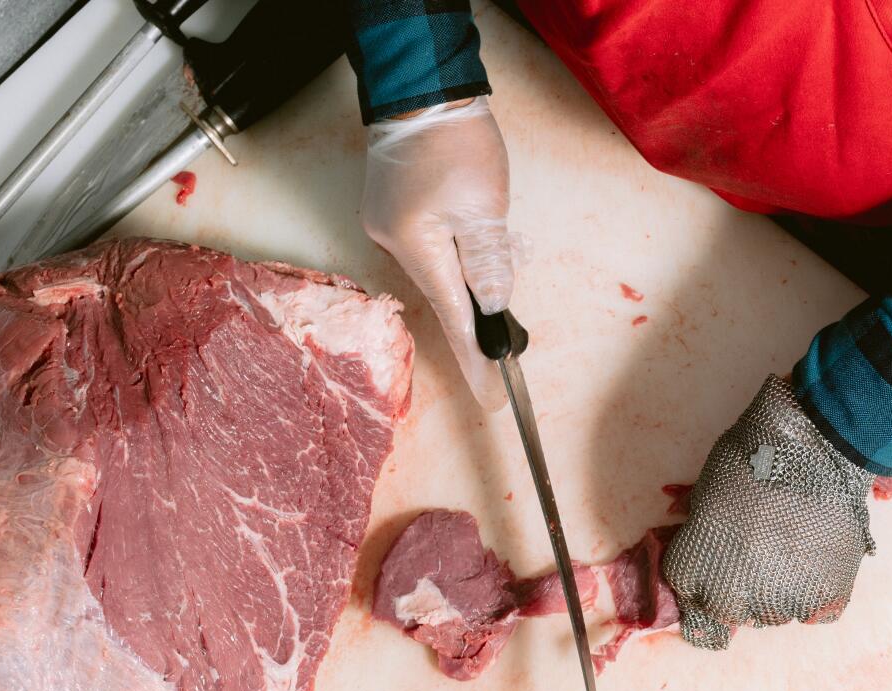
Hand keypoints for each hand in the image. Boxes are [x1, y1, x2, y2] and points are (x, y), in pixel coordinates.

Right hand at [362, 97, 514, 410]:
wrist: (420, 89)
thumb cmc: (455, 143)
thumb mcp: (484, 206)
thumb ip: (488, 262)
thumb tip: (493, 308)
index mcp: (417, 248)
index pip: (454, 319)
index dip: (475, 361)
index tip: (492, 399)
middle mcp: (394, 244)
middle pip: (446, 294)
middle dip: (476, 314)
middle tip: (504, 343)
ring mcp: (388, 227)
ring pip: (439, 270)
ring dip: (466, 275)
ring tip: (486, 248)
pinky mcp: (392, 212)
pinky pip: (429, 248)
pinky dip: (452, 253)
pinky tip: (465, 234)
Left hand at [663, 377, 876, 648]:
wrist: (813, 448)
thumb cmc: (750, 458)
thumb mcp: (707, 486)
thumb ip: (697, 517)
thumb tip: (682, 516)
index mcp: (692, 573)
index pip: (691, 591)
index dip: (707, 569)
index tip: (723, 551)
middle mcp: (730, 600)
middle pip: (732, 611)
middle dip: (741, 586)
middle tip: (762, 550)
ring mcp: (779, 605)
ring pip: (775, 614)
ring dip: (780, 590)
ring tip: (794, 549)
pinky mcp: (824, 600)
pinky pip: (817, 612)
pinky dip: (818, 592)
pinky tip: (818, 559)